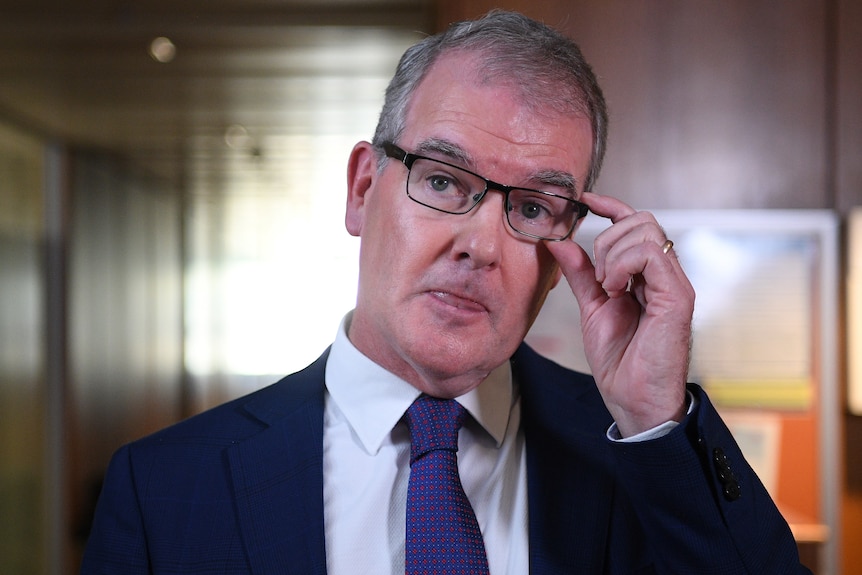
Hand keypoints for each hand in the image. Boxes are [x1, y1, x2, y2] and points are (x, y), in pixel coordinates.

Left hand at [546, 192, 694, 436]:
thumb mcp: (592, 308)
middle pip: (642, 220)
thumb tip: (559, 241)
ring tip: (607, 287)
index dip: (612, 206)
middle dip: (608, 237)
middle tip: (598, 276)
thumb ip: (581, 274)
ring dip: (613, 253)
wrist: (633, 399)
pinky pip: (651, 254)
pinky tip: (615, 288)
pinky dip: (623, 264)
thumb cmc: (620, 360)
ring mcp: (674, 283)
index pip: (636, 224)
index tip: (585, 200)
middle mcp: (665, 274)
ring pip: (646, 232)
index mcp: (647, 275)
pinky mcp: (678, 296)